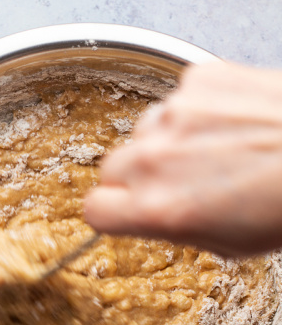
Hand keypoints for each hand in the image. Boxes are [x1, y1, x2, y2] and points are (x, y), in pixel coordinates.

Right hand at [85, 61, 281, 256]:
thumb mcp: (227, 244)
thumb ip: (172, 228)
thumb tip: (150, 215)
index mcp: (157, 210)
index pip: (94, 210)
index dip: (109, 212)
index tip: (121, 211)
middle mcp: (156, 159)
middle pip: (112, 168)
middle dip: (136, 177)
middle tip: (177, 181)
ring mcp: (175, 114)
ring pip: (144, 131)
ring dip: (166, 142)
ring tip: (215, 149)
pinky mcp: (198, 80)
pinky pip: (177, 99)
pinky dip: (197, 111)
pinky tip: (230, 124)